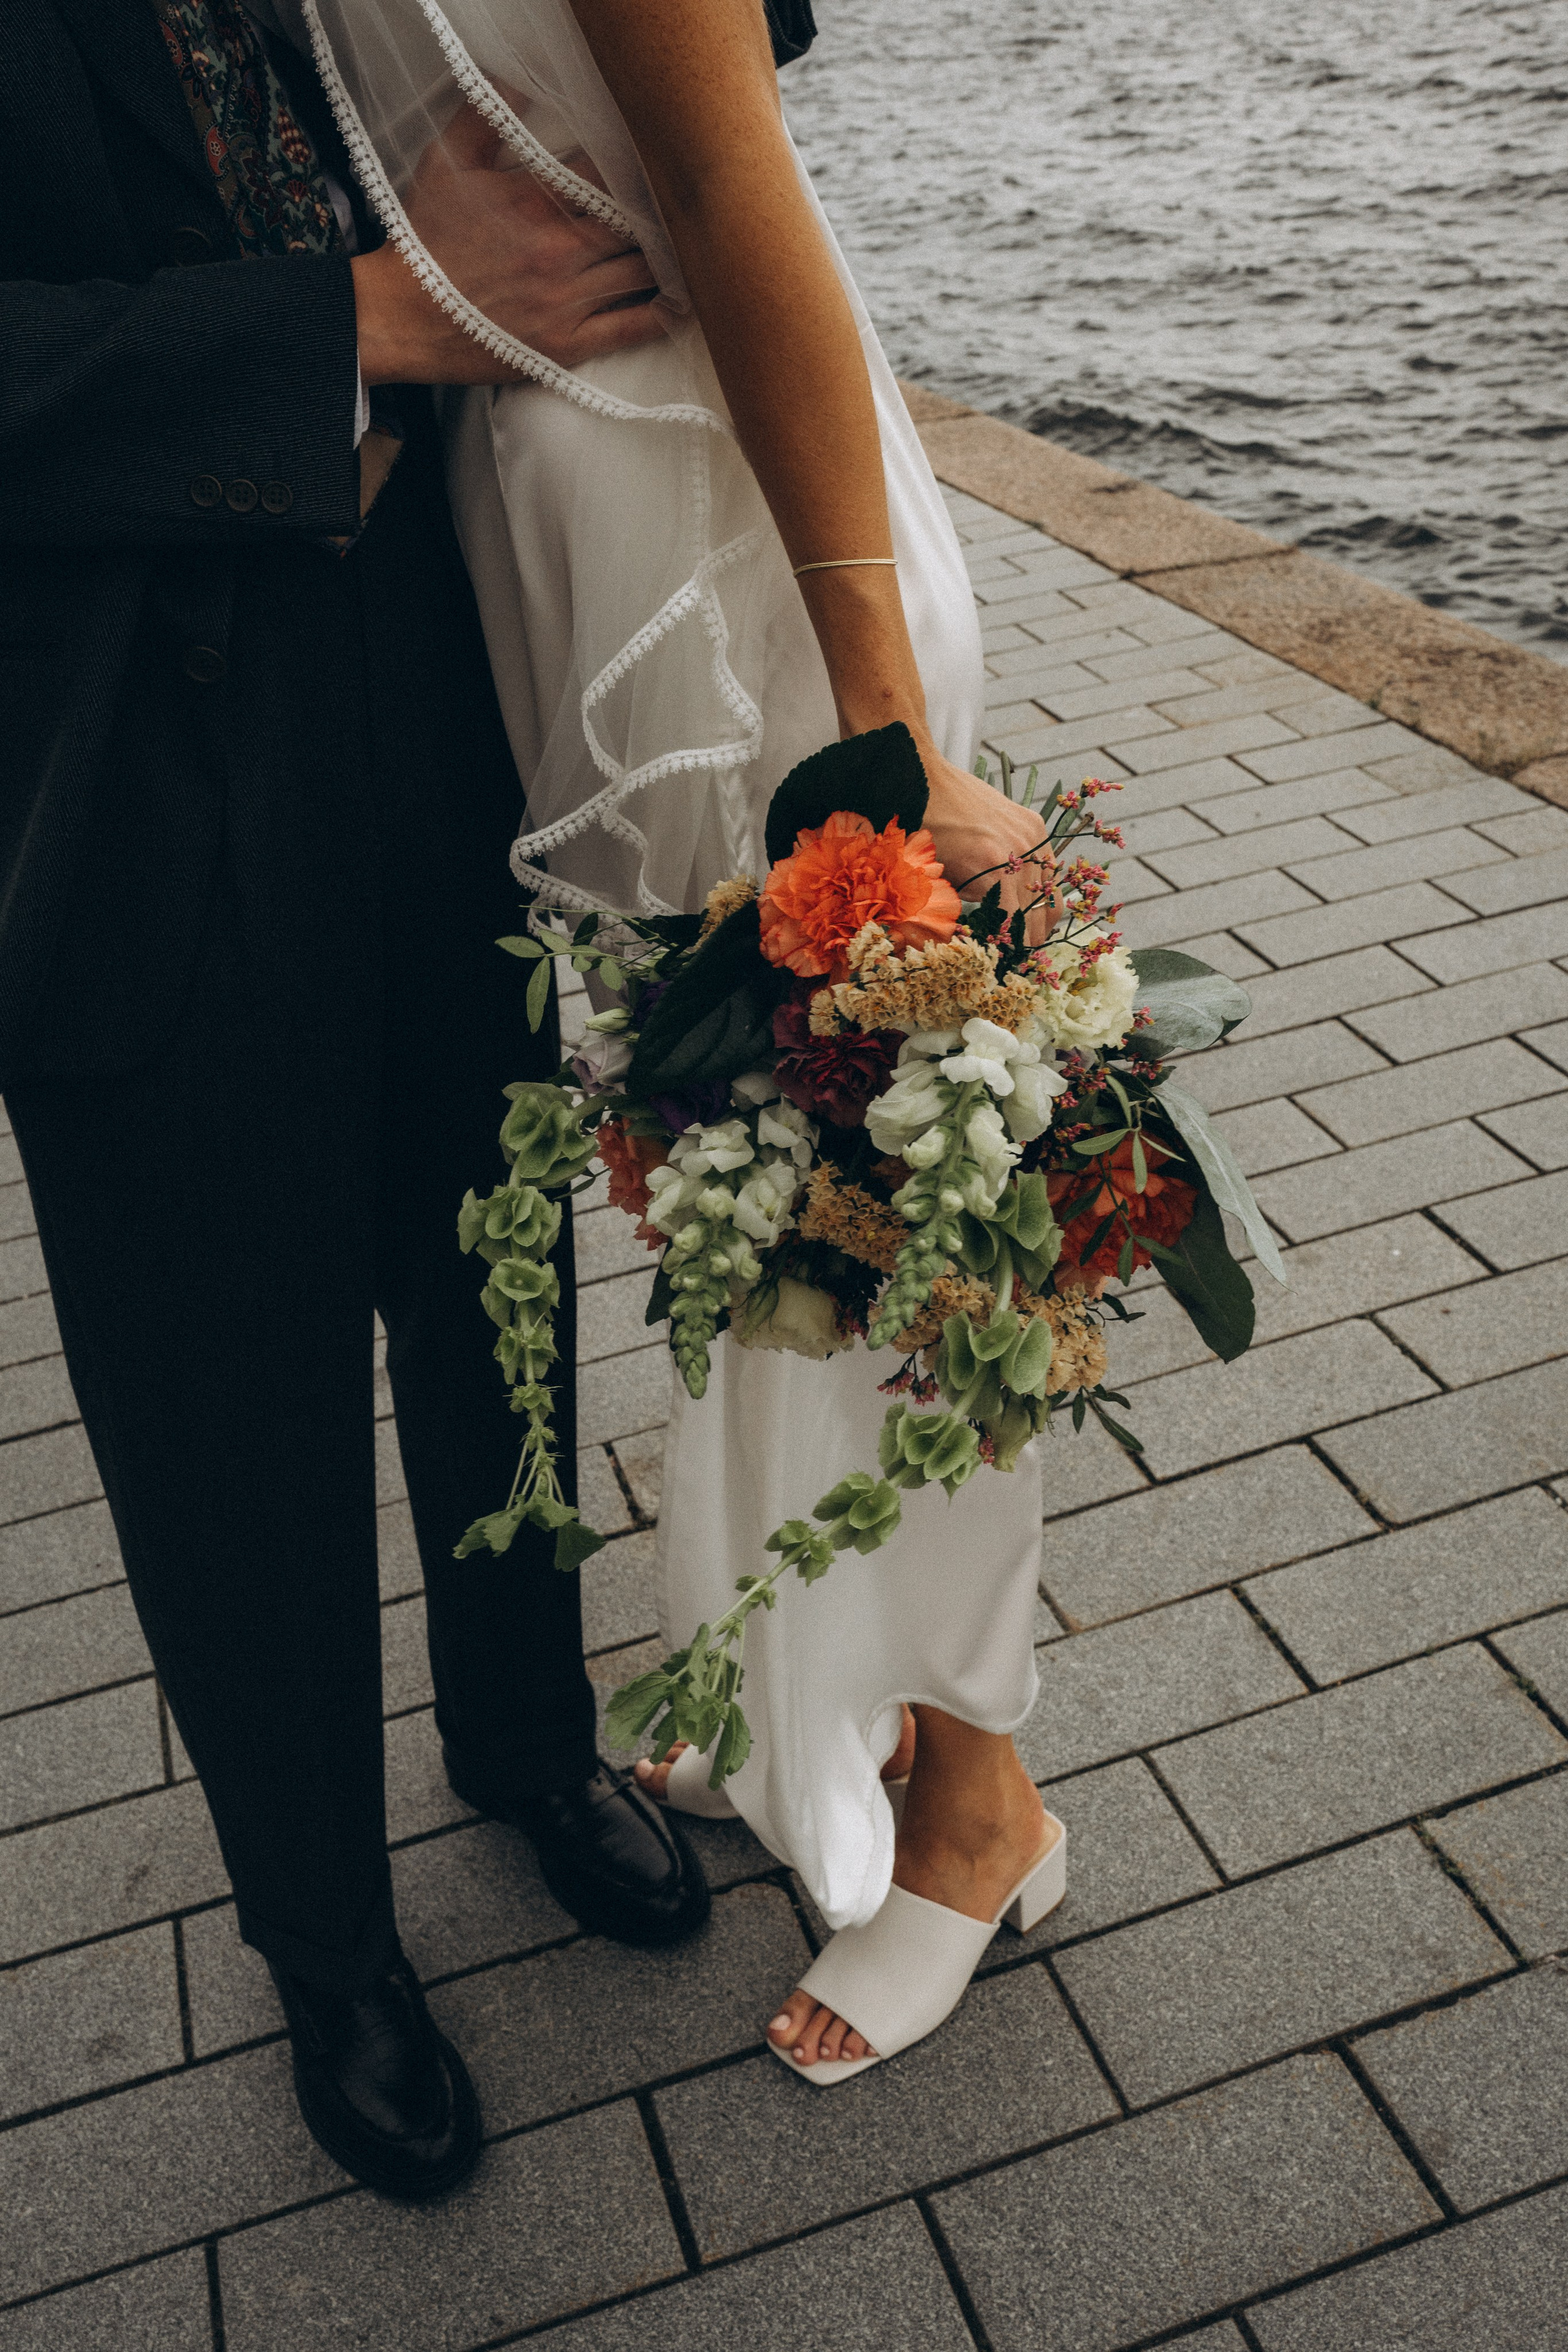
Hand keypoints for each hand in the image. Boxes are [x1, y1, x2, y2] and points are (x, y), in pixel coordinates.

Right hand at [353, 102, 665, 385]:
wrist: (402, 317)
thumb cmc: (423, 243)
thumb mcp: (447, 163)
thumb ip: (483, 114)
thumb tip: (513, 76)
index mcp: (536, 201)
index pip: (609, 172)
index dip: (636, 165)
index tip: (650, 162)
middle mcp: (559, 250)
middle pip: (637, 223)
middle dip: (658, 212)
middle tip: (676, 205)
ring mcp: (566, 301)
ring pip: (641, 272)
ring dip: (666, 259)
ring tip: (684, 247)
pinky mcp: (567, 345)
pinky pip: (630, 329)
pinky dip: (661, 316)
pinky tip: (682, 302)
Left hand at [919, 746, 1059, 946]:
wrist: (924, 780)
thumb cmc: (920, 832)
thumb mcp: (933, 880)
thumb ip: (958, 913)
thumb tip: (978, 943)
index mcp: (994, 864)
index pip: (1016, 923)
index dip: (1013, 950)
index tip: (1008, 967)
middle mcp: (1021, 847)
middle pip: (1040, 911)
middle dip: (1031, 940)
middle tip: (1021, 961)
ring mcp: (1032, 833)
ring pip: (1051, 891)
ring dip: (1041, 918)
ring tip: (1027, 938)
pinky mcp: (1034, 824)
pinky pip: (1047, 867)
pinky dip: (1040, 889)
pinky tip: (1028, 905)